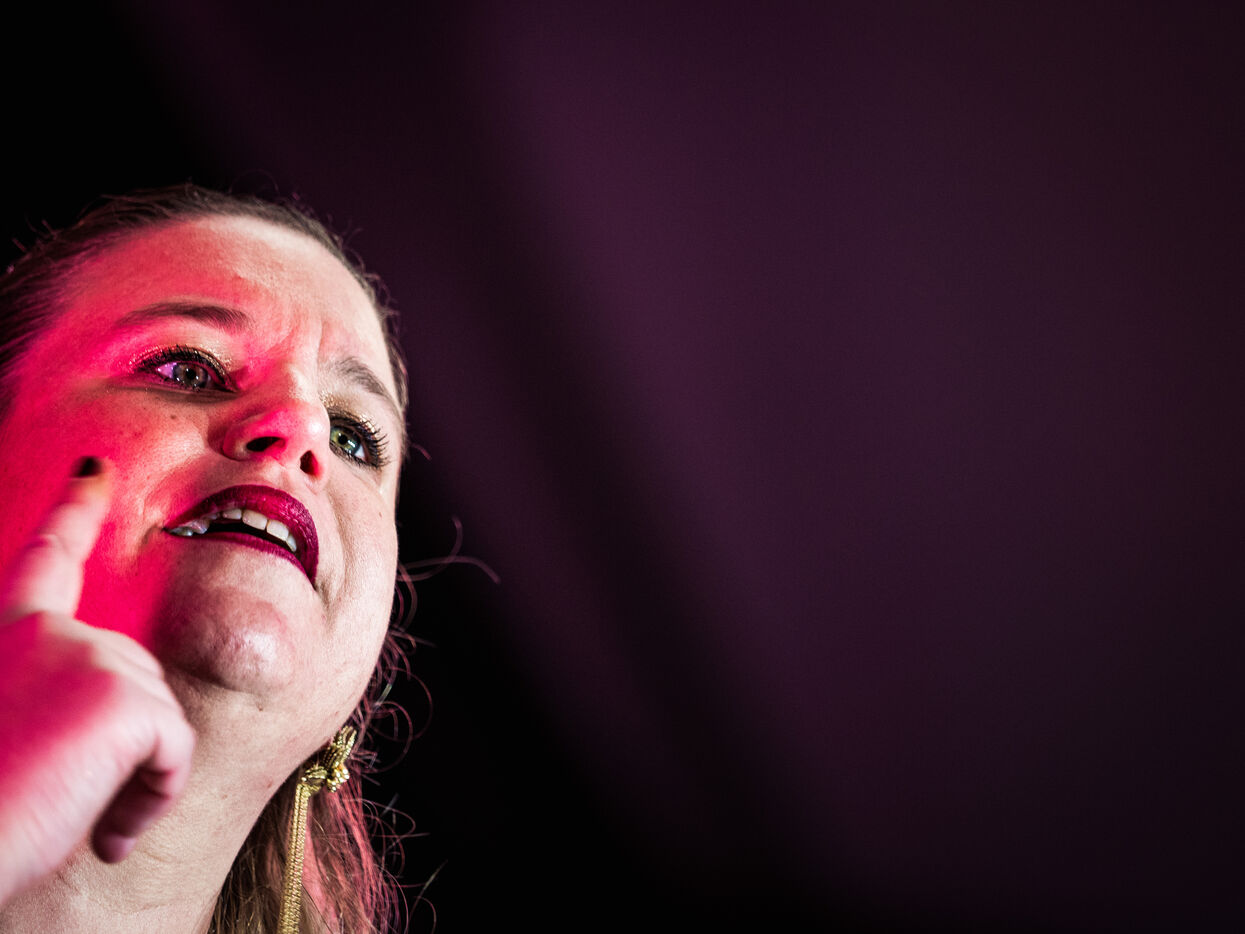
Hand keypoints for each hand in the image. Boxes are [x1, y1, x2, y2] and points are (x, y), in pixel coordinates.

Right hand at [0, 458, 194, 901]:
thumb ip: (48, 691)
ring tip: (79, 818)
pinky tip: (109, 835)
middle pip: (132, 674)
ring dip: (133, 778)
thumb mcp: (7, 722)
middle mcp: (49, 629)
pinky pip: (175, 750)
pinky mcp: (124, 696)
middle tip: (67, 796)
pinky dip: (153, 798)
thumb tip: (109, 707)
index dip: (74, 510)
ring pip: (156, 716)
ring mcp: (90, 654)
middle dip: (120, 740)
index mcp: (6, 632)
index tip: (96, 468)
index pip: (48, 559)